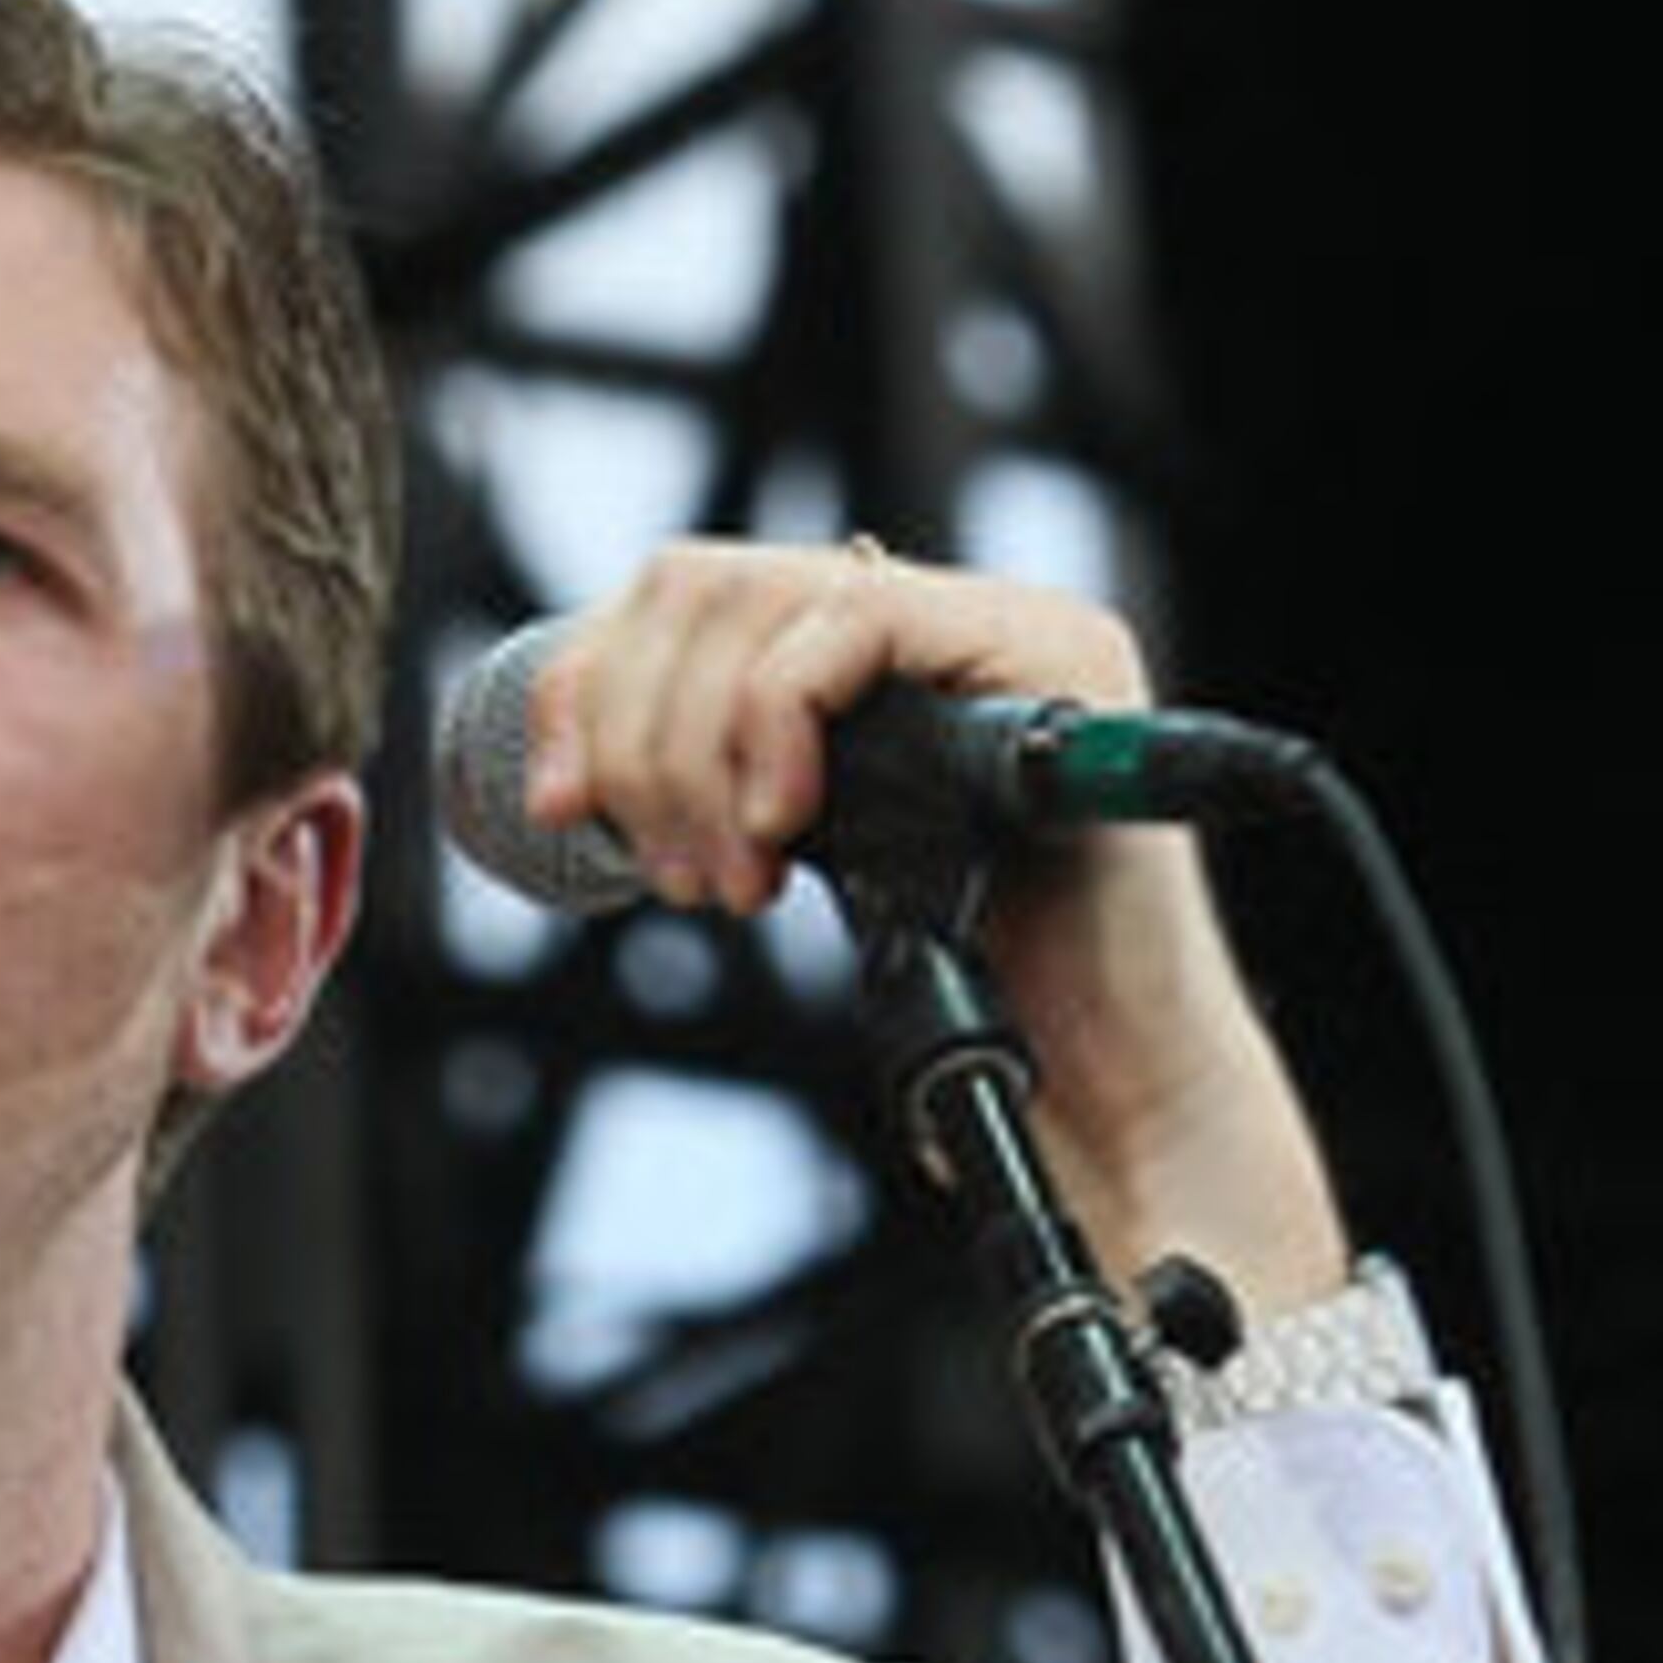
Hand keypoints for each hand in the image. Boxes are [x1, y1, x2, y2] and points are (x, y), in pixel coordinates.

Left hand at [520, 538, 1348, 1310]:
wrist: (1104, 1077)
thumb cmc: (972, 1002)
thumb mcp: (814, 869)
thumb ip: (732, 792)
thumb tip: (580, 767)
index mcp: (870, 657)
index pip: (686, 599)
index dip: (591, 688)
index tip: (557, 806)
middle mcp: (936, 614)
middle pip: (703, 584)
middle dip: (639, 735)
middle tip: (666, 872)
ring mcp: (1001, 619)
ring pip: (760, 600)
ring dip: (700, 751)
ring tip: (731, 881)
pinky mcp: (1051, 650)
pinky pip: (859, 624)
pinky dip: (780, 724)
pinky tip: (783, 831)